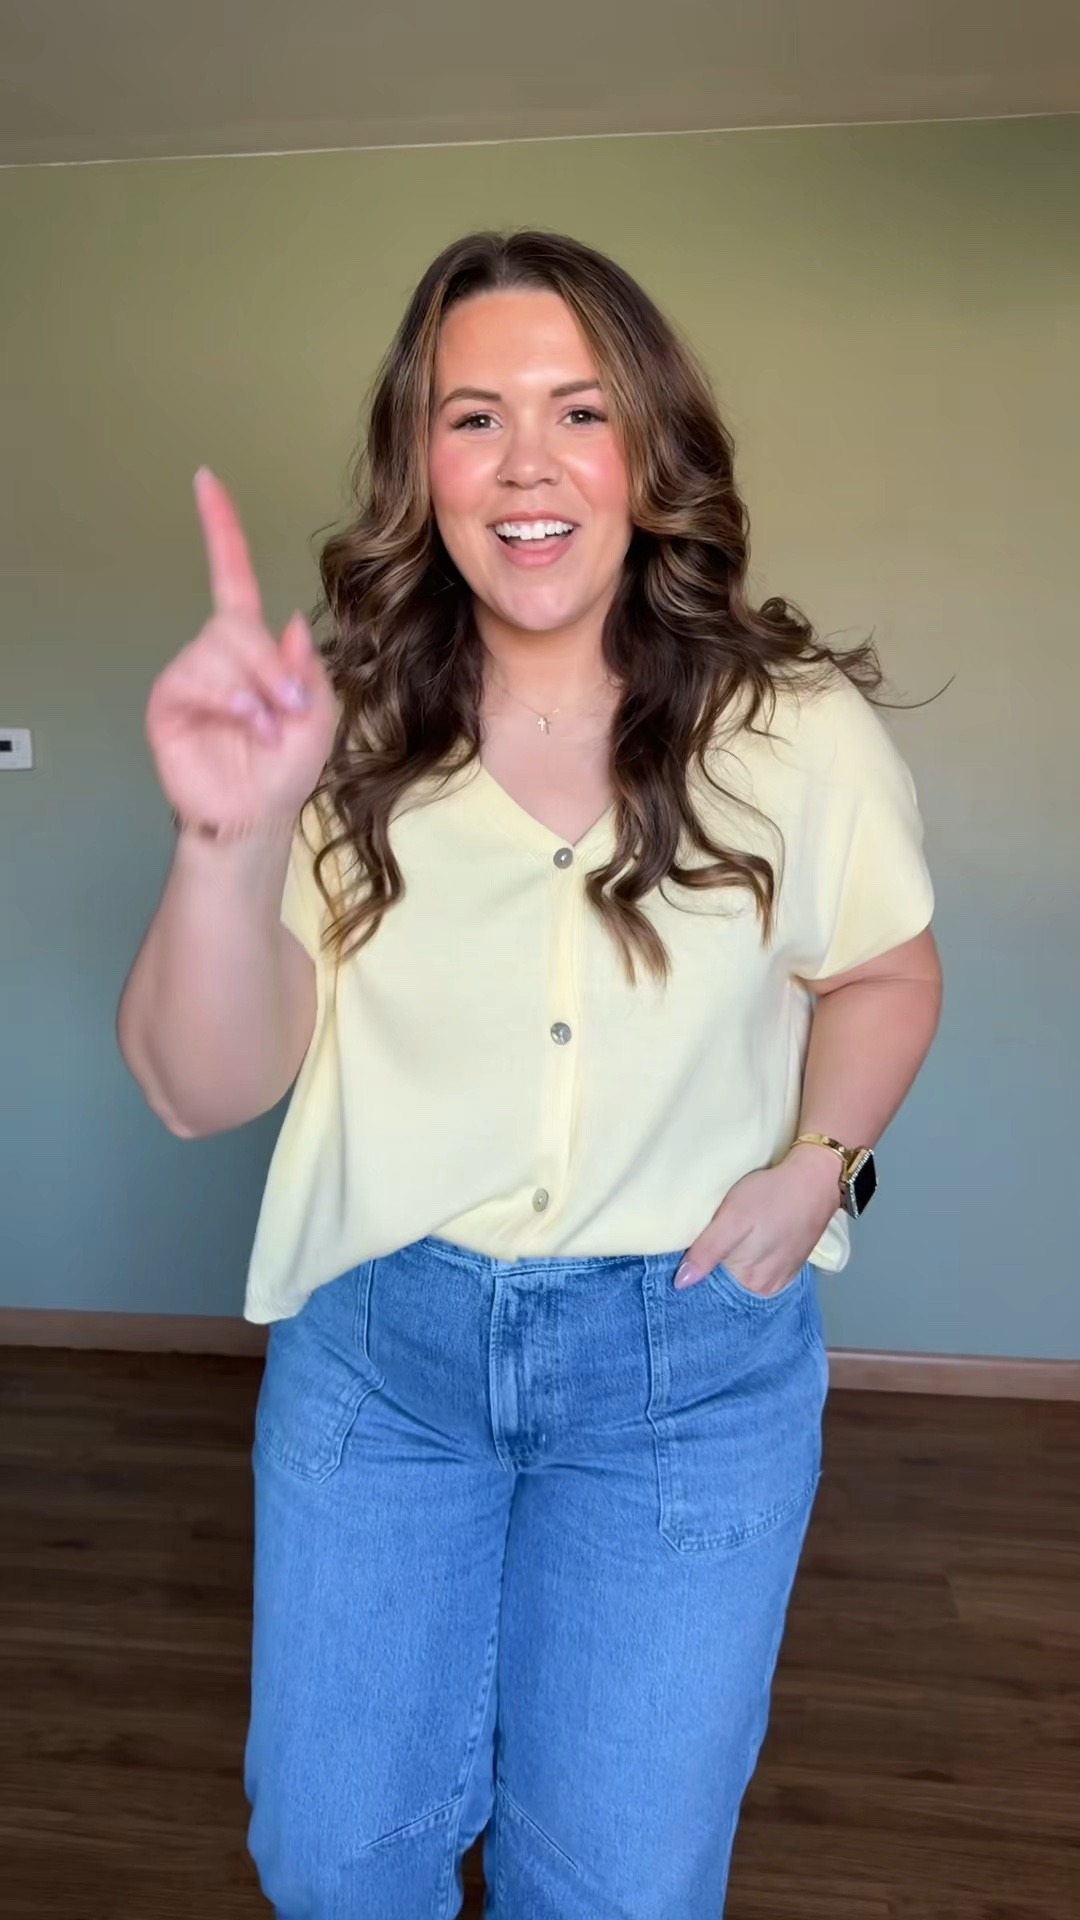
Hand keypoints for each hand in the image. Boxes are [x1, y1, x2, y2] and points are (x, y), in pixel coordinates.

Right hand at [146, 469, 338, 831]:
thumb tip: (286, 620)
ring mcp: (190, 674)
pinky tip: (246, 726)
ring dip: (255, 688)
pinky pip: (197, 676)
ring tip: (266, 728)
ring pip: (220, 648)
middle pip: (237, 621)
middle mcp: (217, 652)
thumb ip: (307, 665)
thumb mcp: (319, 713)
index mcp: (254, 646)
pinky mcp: (169, 700)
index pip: (233, 576)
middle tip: (289, 708)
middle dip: (270, 665)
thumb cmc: (286, 767)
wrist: (257, 815)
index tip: (207, 481)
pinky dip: (231, 700)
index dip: (221, 529)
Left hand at [674, 1147, 841, 1294]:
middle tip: (697, 1250)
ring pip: (743, 1281)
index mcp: (748, 1280)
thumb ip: (707, 1251)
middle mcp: (765, 1288)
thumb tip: (681, 1283)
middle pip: (727, 1287)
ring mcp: (780, 1278)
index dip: (695, 1275)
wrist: (815, 1180)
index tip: (679, 1262)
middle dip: (711, 1274)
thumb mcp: (732, 1218)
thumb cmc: (771, 1195)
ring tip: (719, 1248)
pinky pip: (760, 1274)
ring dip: (730, 1269)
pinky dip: (749, 1265)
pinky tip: (743, 1249)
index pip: (710, 1289)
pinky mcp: (789, 1266)